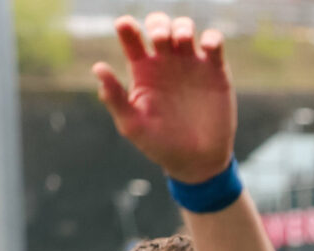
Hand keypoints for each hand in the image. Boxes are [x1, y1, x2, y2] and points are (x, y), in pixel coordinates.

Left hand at [93, 14, 237, 184]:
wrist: (197, 162)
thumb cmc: (160, 145)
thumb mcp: (132, 125)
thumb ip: (114, 98)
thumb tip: (98, 67)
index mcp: (142, 70)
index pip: (131, 37)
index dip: (127, 27)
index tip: (126, 26)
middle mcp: (165, 62)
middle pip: (159, 25)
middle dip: (158, 24)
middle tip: (159, 40)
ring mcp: (191, 65)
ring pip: (185, 28)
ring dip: (182, 27)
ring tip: (182, 42)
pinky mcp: (215, 72)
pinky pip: (215, 44)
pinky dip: (212, 38)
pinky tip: (207, 46)